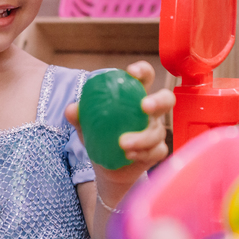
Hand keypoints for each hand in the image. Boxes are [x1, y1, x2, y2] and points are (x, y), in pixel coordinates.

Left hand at [66, 61, 174, 193]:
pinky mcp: (157, 150)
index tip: (132, 72)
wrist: (107, 168)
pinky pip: (157, 150)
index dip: (143, 71)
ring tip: (123, 144)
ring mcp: (156, 131)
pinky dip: (144, 153)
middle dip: (158, 101)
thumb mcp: (86, 126)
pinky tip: (130, 155)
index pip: (145, 77)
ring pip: (158, 131)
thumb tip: (72, 109)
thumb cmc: (99, 138)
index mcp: (134, 97)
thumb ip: (79, 116)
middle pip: (166, 99)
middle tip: (144, 106)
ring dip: (142, 137)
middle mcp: (150, 112)